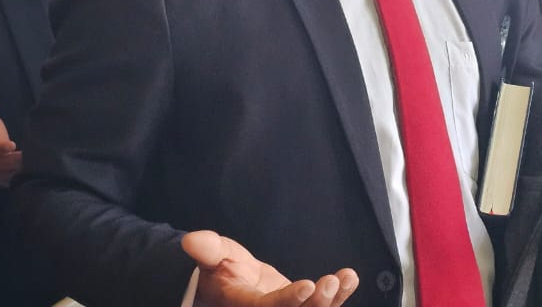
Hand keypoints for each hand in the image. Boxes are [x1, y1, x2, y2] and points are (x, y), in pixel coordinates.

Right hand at [181, 230, 357, 306]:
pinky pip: (321, 306)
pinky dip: (338, 295)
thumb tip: (191, 241)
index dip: (288, 301)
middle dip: (315, 304)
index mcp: (241, 305)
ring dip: (332, 301)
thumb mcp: (210, 255)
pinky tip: (349, 279)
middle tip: (329, 282)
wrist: (226, 283)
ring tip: (344, 279)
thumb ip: (207, 250)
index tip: (308, 286)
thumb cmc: (216, 268)